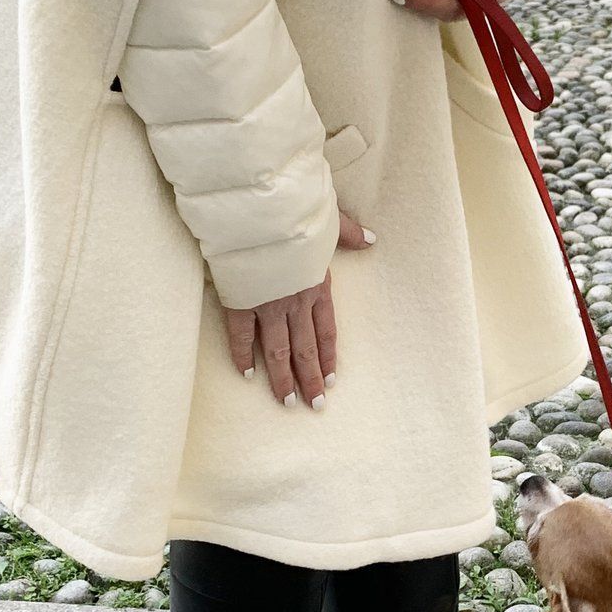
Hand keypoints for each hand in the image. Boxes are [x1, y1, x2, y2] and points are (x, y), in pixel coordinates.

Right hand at [224, 211, 372, 407]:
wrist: (257, 205)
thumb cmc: (293, 209)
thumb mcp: (327, 219)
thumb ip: (348, 233)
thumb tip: (371, 239)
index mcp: (317, 284)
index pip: (327, 330)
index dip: (329, 357)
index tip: (331, 380)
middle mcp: (295, 300)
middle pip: (305, 349)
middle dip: (310, 379)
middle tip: (315, 406)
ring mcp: (267, 303)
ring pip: (277, 350)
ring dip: (282, 378)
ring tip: (287, 402)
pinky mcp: (240, 299)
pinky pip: (241, 335)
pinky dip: (242, 355)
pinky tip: (246, 374)